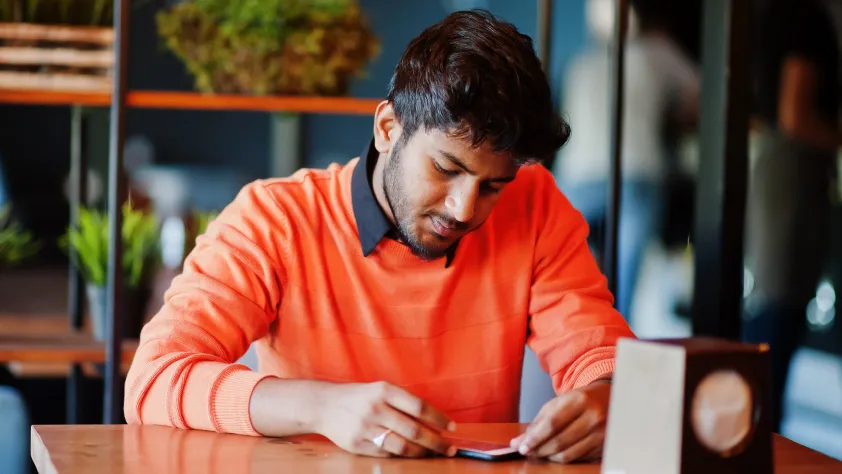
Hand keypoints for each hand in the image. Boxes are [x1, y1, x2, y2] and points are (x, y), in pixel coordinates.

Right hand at [315, 381, 457, 458]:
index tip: (452, 427)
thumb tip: (434, 422)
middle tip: (449, 448)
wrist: (324, 405)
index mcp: (384, 390)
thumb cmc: (359, 397)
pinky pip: (387, 453)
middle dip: (436, 441)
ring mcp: (366, 427)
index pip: (419, 406)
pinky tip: (412, 455)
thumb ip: (403, 402)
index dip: (439, 419)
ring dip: (423, 452)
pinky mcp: (358, 444)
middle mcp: (376, 408)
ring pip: (403, 445)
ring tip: (433, 454)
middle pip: (414, 429)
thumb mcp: (380, 390)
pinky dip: (403, 456)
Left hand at [511, 379, 610, 463]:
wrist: (608, 399)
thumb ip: (539, 421)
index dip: (535, 438)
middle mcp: (593, 417)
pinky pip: (578, 458)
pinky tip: (557, 452)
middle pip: (559, 441)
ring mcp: (601, 433)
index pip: (552, 423)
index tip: (521, 447)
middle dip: (539, 450)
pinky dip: (563, 458)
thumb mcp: (559, 402)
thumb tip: (520, 441)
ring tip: (540, 452)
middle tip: (527, 451)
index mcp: (579, 400)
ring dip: (549, 456)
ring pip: (568, 454)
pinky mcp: (604, 446)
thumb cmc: (579, 400)